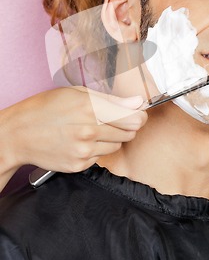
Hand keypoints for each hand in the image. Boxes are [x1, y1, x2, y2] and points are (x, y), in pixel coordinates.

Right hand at [0, 87, 146, 190]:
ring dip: (111, 138)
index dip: (139, 115)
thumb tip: (137, 102)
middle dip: (126, 126)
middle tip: (113, 120)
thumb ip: (110, 100)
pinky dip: (96, 150)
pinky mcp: (79, 165)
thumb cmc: (45, 109)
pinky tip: (81, 141)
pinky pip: (101, 157)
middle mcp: (89, 130)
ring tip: (91, 129)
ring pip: (117, 146)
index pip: (133, 117)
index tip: (138, 114)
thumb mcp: (76, 93)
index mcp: (90, 108)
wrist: (17, 134)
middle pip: (129, 133)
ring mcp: (84, 150)